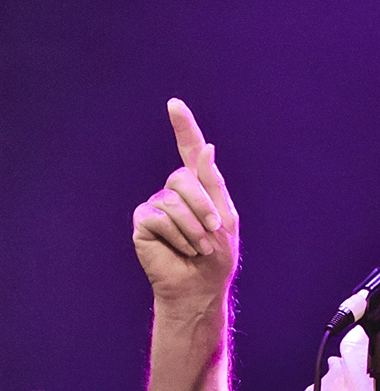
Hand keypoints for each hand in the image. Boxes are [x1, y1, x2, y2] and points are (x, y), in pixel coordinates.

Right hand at [132, 98, 239, 304]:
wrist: (201, 285)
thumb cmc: (217, 255)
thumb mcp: (225, 218)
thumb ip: (214, 183)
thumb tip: (207, 148)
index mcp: (199, 187)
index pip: (189, 151)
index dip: (183, 128)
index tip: (175, 105)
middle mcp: (174, 191)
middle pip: (183, 178)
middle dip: (203, 208)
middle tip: (212, 234)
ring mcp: (156, 205)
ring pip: (172, 201)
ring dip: (193, 229)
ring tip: (198, 247)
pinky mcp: (143, 222)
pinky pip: (158, 218)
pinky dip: (177, 237)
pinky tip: (180, 250)